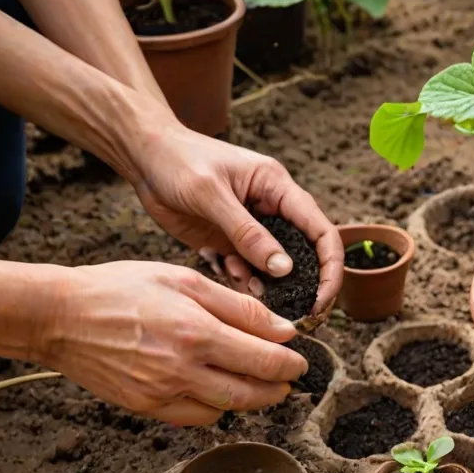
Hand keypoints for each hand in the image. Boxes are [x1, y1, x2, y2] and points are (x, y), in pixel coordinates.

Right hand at [40, 261, 308, 425]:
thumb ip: (238, 307)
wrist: (59, 316)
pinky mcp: (146, 407)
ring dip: (249, 399)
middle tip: (287, 380)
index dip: (290, 364)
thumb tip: (284, 331)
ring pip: (226, 409)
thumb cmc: (121, 289)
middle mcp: (182, 369)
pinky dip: (215, 407)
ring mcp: (162, 393)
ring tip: (256, 382)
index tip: (299, 361)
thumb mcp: (184, 281)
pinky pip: (196, 417)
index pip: (264, 360)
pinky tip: (217, 388)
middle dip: (277, 389)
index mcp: (197, 332)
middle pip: (251, 393)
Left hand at [128, 111, 343, 320]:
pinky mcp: (233, 244)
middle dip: (306, 287)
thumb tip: (285, 269)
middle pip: (308, 256)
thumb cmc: (178, 160)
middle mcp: (273, 211)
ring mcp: (254, 230)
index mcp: (278, 189)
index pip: (322, 231)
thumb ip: (248, 233)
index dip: (330, 267)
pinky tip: (225, 268)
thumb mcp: (211, 195)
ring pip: (277, 270)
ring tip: (244, 283)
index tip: (322, 299)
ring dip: (268, 286)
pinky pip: (250, 272)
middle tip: (299, 316)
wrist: (143, 157)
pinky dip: (242, 281)